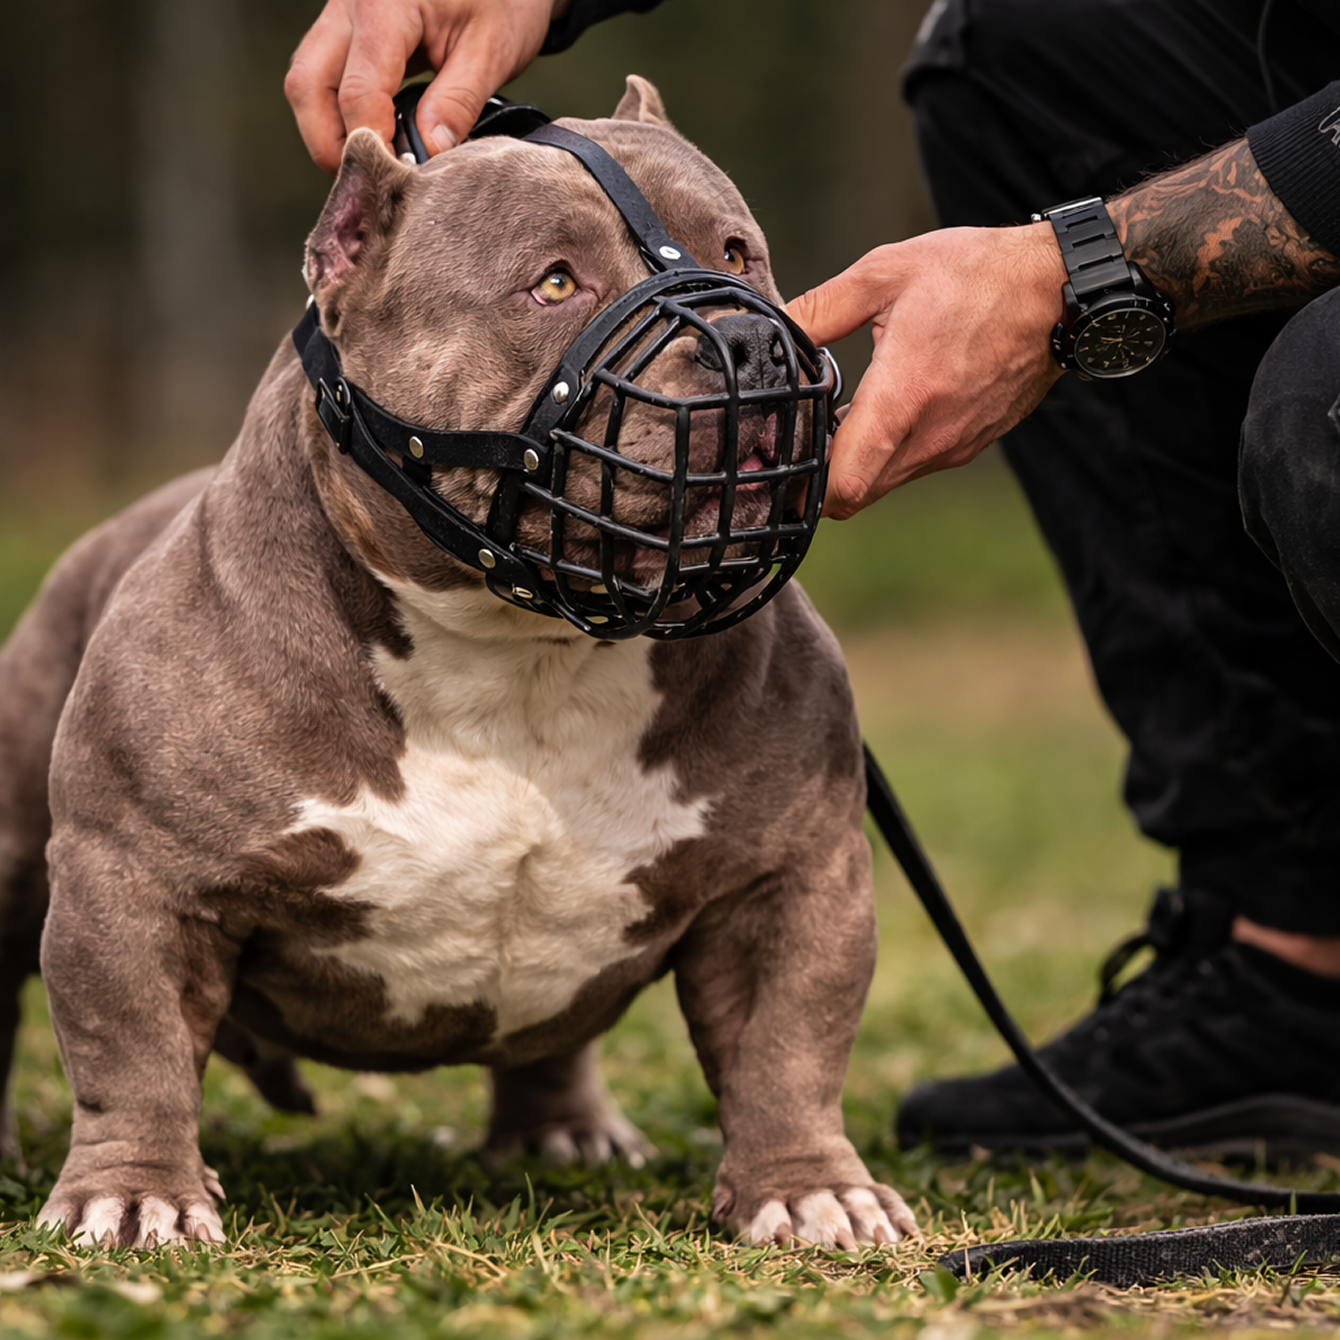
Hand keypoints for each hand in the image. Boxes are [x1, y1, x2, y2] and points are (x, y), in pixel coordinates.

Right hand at [286, 0, 564, 174]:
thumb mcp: (491, 51)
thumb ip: (456, 104)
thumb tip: (428, 157)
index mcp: (384, 3)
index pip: (359, 93)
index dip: (373, 147)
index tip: (397, 184)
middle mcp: (349, 3)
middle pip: (308, 86)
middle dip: (331, 145)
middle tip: (370, 185)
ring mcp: (341, 13)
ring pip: (307, 82)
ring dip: (331, 132)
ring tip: (373, 166)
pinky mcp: (346, 27)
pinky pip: (324, 75)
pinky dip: (341, 113)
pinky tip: (374, 139)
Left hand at [786, 222, 1067, 517]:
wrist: (1059, 288)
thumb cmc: (975, 274)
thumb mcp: (884, 273)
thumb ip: (818, 310)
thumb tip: (771, 334)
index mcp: (905, 396)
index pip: (844, 484)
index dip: (803, 487)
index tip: (780, 462)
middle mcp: (932, 436)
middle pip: (855, 496)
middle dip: (818, 479)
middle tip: (793, 440)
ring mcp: (954, 445)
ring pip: (884, 482)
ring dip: (853, 465)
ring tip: (832, 419)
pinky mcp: (970, 443)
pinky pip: (913, 465)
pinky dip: (886, 454)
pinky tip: (876, 412)